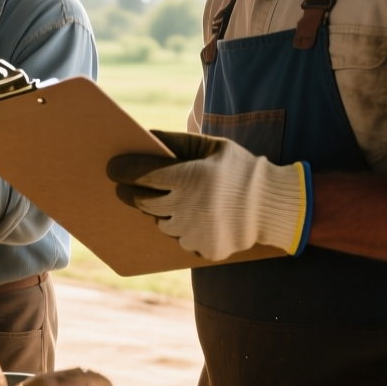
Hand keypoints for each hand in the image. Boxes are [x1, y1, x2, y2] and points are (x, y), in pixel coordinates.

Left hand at [106, 130, 310, 260]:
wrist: (274, 205)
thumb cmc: (240, 169)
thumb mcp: (212, 147)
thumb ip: (176, 142)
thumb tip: (144, 136)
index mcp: (187, 179)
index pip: (139, 175)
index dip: (122, 170)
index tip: (111, 168)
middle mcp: (185, 208)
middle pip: (142, 201)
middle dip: (131, 192)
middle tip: (124, 187)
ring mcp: (193, 232)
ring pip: (160, 221)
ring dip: (159, 211)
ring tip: (172, 200)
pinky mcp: (202, 248)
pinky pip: (180, 238)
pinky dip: (182, 227)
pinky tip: (195, 217)